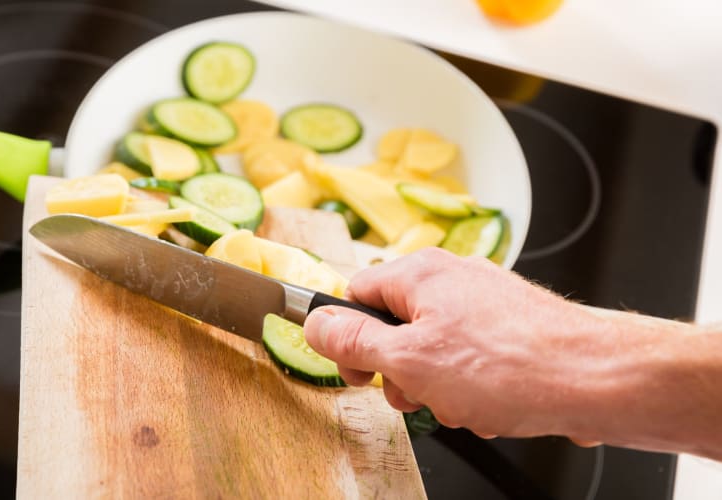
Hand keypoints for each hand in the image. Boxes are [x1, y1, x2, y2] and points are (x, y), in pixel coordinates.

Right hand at [303, 247, 612, 440]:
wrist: (594, 379)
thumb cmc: (509, 365)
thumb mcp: (409, 360)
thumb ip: (353, 341)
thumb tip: (314, 323)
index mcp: (419, 273)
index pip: (355, 296)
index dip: (349, 339)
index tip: (359, 372)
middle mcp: (451, 278)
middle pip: (395, 326)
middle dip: (400, 371)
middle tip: (417, 394)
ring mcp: (483, 301)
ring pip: (433, 348)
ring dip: (436, 385)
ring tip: (464, 402)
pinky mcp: (508, 326)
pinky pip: (468, 357)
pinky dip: (470, 385)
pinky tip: (491, 403)